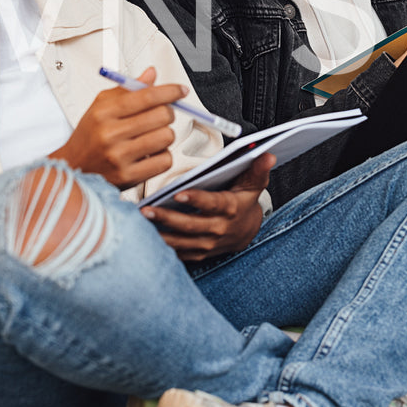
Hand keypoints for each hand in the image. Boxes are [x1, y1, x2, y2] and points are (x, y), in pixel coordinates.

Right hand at [50, 67, 181, 187]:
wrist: (74, 169)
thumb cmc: (89, 137)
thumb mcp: (101, 107)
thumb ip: (128, 89)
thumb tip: (151, 74)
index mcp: (103, 112)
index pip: (146, 96)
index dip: (170, 91)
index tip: (180, 91)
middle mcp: (110, 134)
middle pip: (161, 116)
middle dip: (167, 113)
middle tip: (161, 116)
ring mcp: (119, 157)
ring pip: (166, 137)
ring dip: (165, 135)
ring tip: (152, 136)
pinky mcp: (128, 177)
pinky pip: (165, 160)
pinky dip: (163, 155)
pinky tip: (150, 153)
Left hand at [142, 154, 273, 261]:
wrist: (246, 232)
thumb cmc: (244, 202)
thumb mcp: (253, 185)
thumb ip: (257, 169)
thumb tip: (268, 153)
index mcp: (229, 209)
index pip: (212, 204)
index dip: (196, 200)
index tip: (178, 193)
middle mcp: (218, 228)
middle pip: (190, 225)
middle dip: (166, 218)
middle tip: (145, 210)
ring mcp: (207, 244)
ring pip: (180, 242)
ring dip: (159, 234)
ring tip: (139, 223)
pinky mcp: (198, 253)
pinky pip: (178, 252)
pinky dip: (161, 247)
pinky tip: (144, 236)